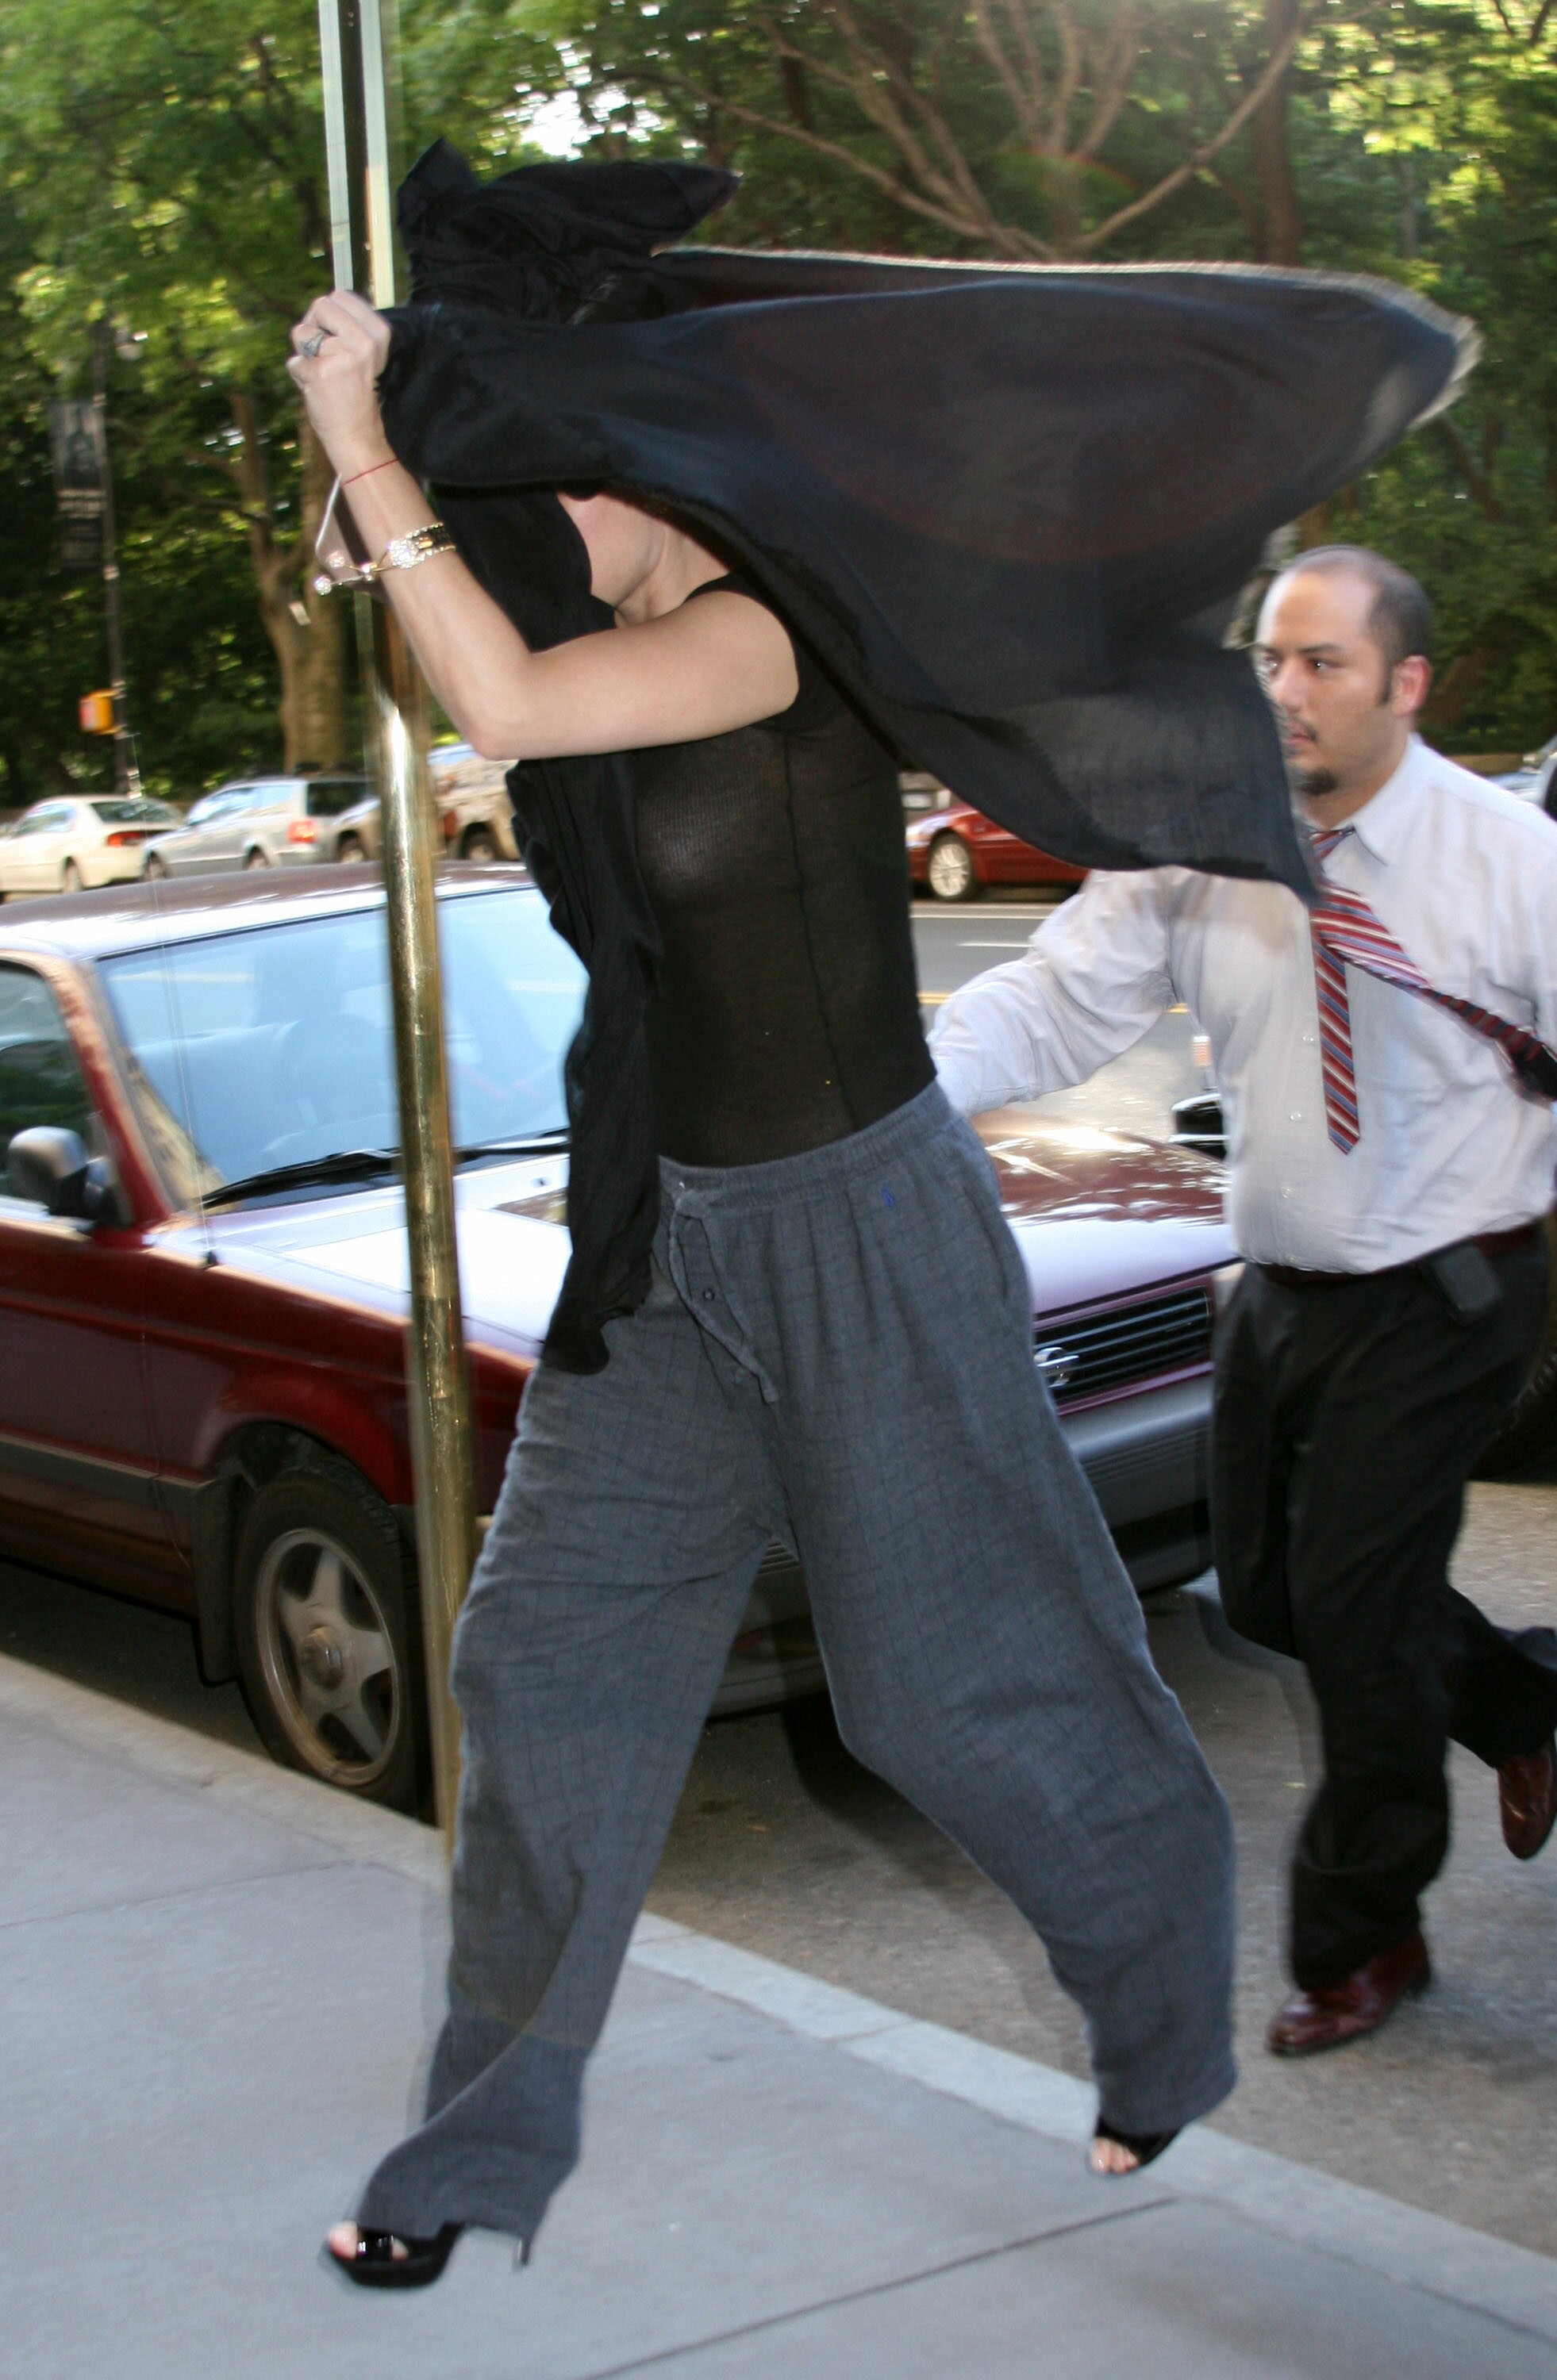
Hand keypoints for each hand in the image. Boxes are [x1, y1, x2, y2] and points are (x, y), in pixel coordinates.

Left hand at [287, 291, 394, 476]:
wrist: (355, 433)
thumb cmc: (353, 391)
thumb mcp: (362, 351)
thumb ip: (346, 326)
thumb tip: (319, 305)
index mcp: (379, 332)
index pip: (341, 296)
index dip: (329, 315)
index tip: (335, 338)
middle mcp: (364, 341)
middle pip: (320, 305)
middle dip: (313, 326)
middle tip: (324, 354)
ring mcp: (343, 356)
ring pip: (302, 332)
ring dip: (304, 352)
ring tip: (322, 372)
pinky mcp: (321, 372)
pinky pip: (294, 361)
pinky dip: (299, 375)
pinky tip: (317, 388)